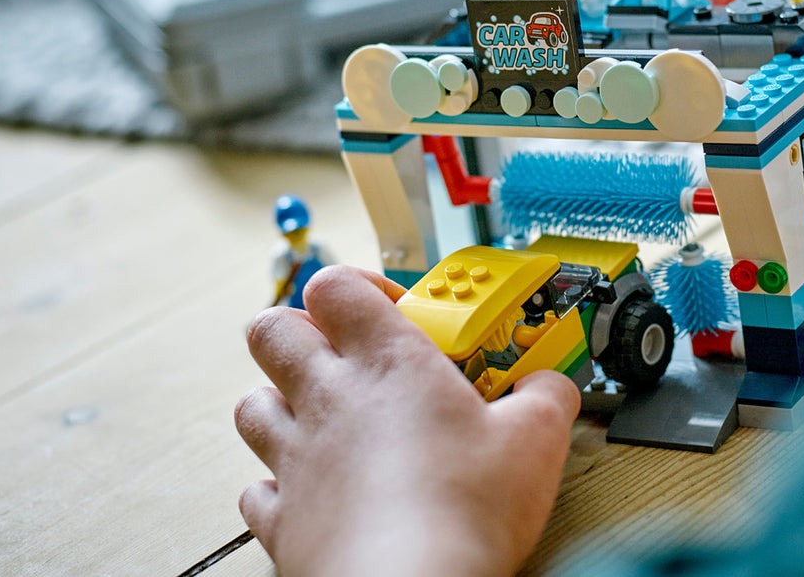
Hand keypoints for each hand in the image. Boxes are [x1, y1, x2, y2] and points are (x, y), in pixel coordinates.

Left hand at [235, 266, 580, 575]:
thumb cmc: (462, 512)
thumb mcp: (535, 439)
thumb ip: (545, 396)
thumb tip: (551, 387)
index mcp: (386, 361)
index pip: (336, 284)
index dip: (360, 286)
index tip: (399, 310)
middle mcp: (329, 399)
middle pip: (273, 329)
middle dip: (302, 329)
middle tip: (348, 349)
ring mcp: (297, 458)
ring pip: (253, 403)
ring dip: (281, 400)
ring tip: (327, 414)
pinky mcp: (283, 519)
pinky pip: (257, 489)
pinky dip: (278, 484)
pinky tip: (315, 488)